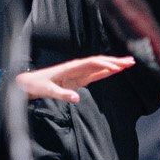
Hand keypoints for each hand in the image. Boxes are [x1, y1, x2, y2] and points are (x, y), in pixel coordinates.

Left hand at [14, 54, 132, 101]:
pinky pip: (96, 73)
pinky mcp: (79, 79)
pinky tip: (116, 70)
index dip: (106, 64)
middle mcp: (77, 68)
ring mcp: (79, 73)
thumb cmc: (37, 86)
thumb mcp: (48, 91)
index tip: (118, 67)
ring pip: (100, 66)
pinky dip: (107, 71)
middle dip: (115, 61)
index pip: (92, 63)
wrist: (28, 83)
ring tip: (129, 63)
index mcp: (71, 68)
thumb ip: (63, 95)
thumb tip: (78, 98)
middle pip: (100, 61)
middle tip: (131, 61)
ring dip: (114, 64)